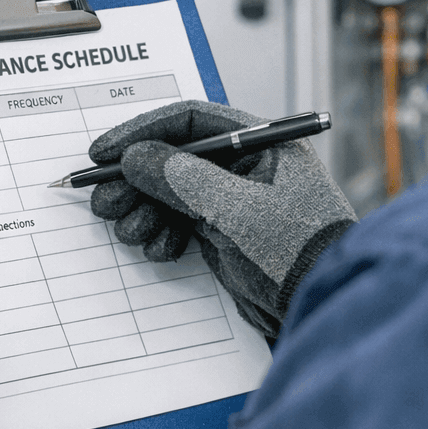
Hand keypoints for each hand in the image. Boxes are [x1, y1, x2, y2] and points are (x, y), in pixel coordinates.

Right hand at [89, 100, 355, 339]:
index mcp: (261, 142)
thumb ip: (181, 179)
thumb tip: (134, 159)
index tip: (102, 154)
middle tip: (104, 203)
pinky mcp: (228, 234)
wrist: (325, 307)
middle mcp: (248, 165)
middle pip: (175, 158)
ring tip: (130, 231)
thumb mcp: (235, 209)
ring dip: (144, 211)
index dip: (141, 134)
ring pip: (172, 194)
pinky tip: (160, 251)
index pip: (189, 121)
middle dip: (135, 181)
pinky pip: (181, 223)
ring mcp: (237, 201)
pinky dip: (163, 235)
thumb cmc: (294, 250)